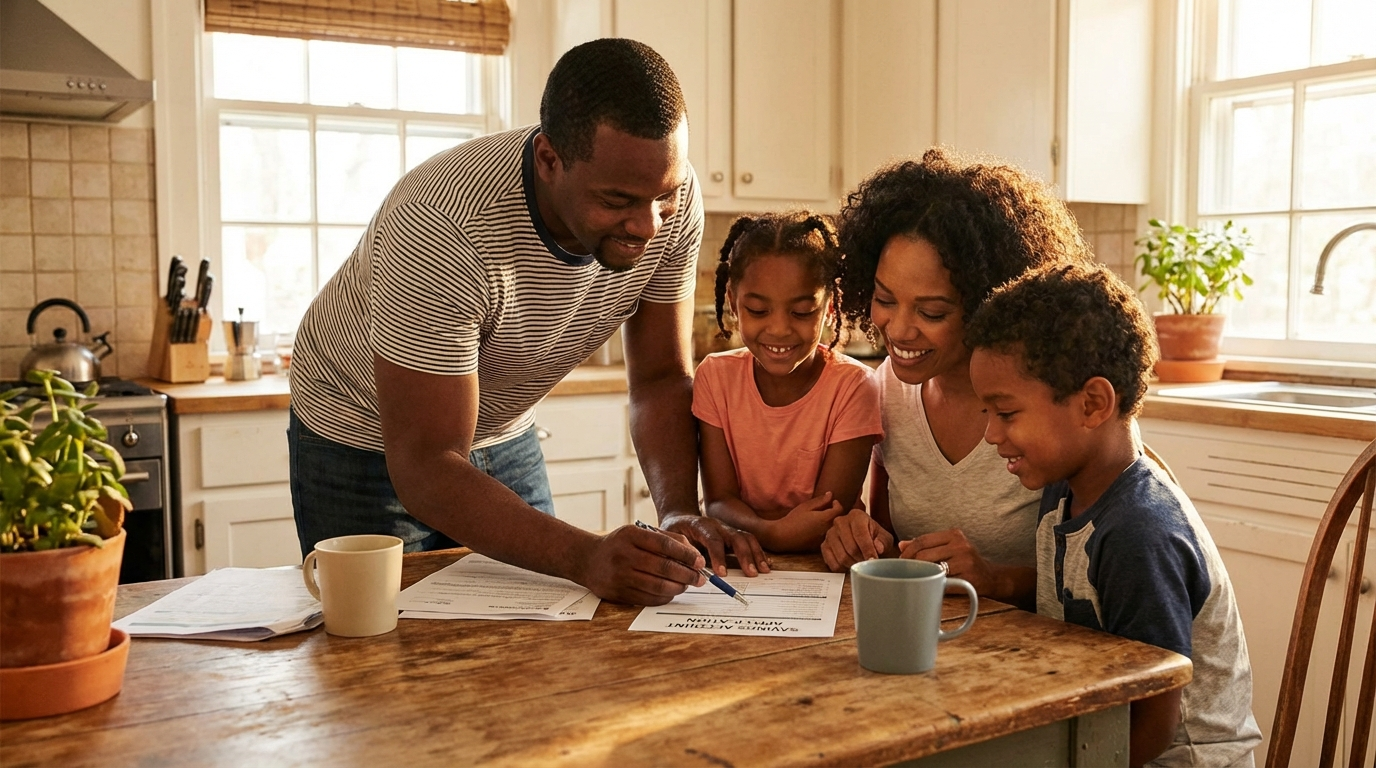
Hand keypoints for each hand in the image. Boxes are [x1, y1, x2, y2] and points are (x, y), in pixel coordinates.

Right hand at [577, 524, 705, 605]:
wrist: (587, 559)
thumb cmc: (620, 545)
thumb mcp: (638, 533)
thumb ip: (666, 539)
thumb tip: (694, 555)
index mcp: (630, 535)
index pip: (664, 545)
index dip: (686, 554)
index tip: (700, 562)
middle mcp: (623, 555)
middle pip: (663, 568)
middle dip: (687, 575)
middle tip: (700, 579)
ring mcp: (619, 576)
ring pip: (657, 586)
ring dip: (678, 588)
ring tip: (687, 585)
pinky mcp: (617, 594)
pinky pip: (648, 599)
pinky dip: (665, 597)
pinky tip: (671, 592)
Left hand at [661, 513, 770, 576]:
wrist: (680, 518)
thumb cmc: (675, 531)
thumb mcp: (670, 539)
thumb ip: (679, 553)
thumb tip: (688, 570)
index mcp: (701, 526)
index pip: (713, 540)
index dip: (718, 557)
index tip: (721, 574)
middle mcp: (718, 525)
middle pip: (736, 537)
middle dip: (745, 556)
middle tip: (751, 573)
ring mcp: (728, 529)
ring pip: (747, 538)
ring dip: (756, 554)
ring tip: (763, 570)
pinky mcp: (734, 535)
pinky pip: (750, 542)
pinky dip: (759, 553)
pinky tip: (766, 564)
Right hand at [761, 492, 845, 552]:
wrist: (782, 537)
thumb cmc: (792, 520)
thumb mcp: (805, 507)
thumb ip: (820, 501)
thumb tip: (831, 495)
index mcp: (825, 519)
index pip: (840, 510)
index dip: (837, 504)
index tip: (833, 502)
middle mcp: (827, 530)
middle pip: (839, 520)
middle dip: (836, 513)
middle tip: (829, 509)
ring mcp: (824, 539)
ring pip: (834, 529)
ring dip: (832, 523)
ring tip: (823, 518)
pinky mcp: (820, 546)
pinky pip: (828, 537)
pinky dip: (826, 531)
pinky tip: (817, 529)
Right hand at [820, 507, 893, 571]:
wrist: (861, 537)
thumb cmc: (873, 536)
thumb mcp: (884, 537)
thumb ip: (883, 541)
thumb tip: (878, 548)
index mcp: (856, 516)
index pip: (860, 534)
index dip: (868, 550)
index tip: (873, 560)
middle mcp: (840, 522)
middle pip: (851, 548)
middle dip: (861, 559)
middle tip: (868, 564)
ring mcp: (830, 534)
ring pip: (841, 557)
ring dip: (853, 565)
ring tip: (860, 564)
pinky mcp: (824, 545)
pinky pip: (832, 563)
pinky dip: (843, 568)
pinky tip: (850, 564)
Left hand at [898, 528, 996, 592]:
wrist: (991, 577)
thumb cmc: (964, 561)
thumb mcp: (948, 547)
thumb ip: (927, 545)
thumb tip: (901, 545)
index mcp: (954, 534)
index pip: (923, 540)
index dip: (908, 551)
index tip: (901, 560)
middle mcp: (961, 545)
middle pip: (924, 555)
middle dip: (911, 565)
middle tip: (906, 572)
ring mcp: (965, 562)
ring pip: (932, 569)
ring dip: (921, 576)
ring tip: (917, 578)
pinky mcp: (968, 578)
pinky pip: (942, 582)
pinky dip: (934, 584)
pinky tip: (931, 586)